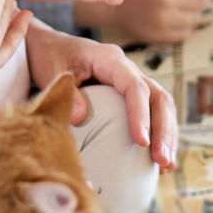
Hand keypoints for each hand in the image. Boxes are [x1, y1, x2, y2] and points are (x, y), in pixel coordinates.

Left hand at [25, 21, 177, 169]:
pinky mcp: (126, 95)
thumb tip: (81, 118)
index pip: (135, 87)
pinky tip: (155, 161)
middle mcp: (126, 69)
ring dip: (166, 136)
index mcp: (110, 59)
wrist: (47, 45)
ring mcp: (129, 81)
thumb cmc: (50, 55)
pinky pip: (150, 112)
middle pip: (158, 97)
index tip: (141, 142)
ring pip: (160, 105)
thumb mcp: (54, 70)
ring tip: (165, 166)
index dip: (141, 114)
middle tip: (162, 161)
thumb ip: (67, 92)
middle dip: (163, 130)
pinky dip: (156, 134)